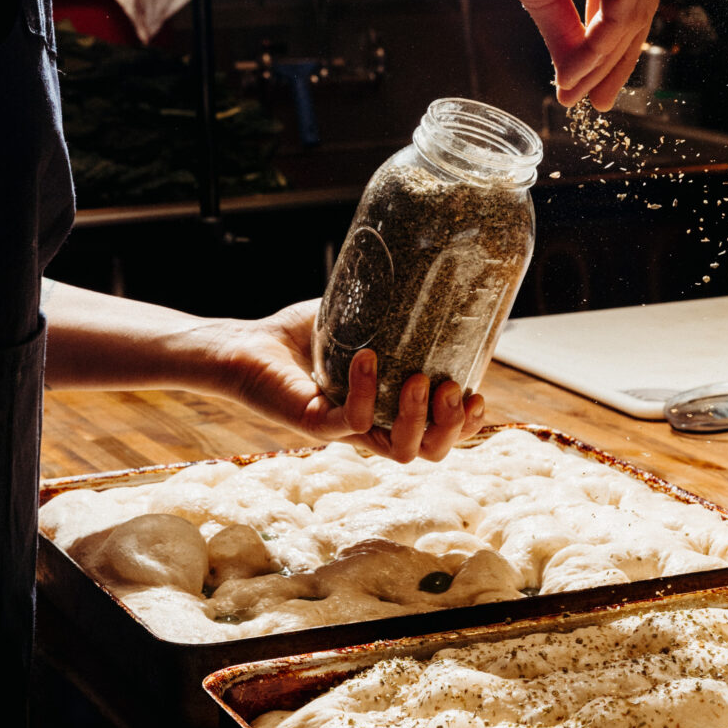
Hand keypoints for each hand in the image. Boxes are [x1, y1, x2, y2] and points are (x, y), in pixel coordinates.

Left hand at [206, 301, 483, 461]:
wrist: (247, 345)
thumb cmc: (299, 336)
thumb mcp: (359, 320)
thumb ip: (393, 310)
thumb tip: (434, 275)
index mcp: (388, 409)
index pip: (438, 434)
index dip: (467, 427)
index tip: (479, 396)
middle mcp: (370, 426)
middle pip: (426, 453)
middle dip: (451, 429)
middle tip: (451, 390)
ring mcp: (342, 430)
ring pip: (395, 450)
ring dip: (416, 419)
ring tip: (419, 379)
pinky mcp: (314, 423)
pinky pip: (349, 422)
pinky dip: (365, 391)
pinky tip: (367, 357)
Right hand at [456, 0, 657, 108]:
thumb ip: (565, 25)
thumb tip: (574, 76)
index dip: (605, 33)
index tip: (585, 75)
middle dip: (614, 57)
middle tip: (597, 100)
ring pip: (634, 10)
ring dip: (603, 61)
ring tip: (577, 94)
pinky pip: (622, 12)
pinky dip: (599, 49)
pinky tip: (575, 72)